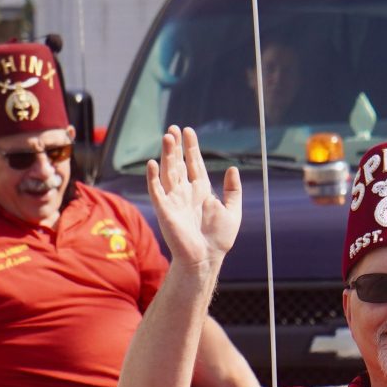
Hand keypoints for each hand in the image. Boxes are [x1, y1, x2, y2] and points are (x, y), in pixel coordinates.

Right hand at [143, 126, 241, 276]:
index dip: (191, 147)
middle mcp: (185, 192)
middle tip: (174, 128)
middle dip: (176, 146)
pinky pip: (157, 191)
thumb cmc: (219, 239)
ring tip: (167, 136)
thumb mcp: (233, 210)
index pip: (193, 163)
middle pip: (178, 164)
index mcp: (200, 191)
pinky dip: (153, 177)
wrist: (207, 258)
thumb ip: (233, 190)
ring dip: (166, 155)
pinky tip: (153, 163)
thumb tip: (232, 168)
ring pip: (168, 172)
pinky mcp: (164, 210)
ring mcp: (173, 200)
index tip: (189, 131)